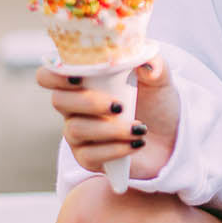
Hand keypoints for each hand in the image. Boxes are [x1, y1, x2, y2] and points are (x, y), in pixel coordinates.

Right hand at [36, 54, 179, 179]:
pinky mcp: (89, 158)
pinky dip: (115, 149)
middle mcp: (74, 107)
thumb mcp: (160, 78)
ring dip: (109, 129)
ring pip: (76, 129)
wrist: (172, 137)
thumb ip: (155, 64)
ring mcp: (79, 134)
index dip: (55, 75)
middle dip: (88, 102)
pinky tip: (137, 143)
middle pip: (58, 101)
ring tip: (139, 128)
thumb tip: (148, 64)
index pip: (49, 75)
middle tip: (118, 105)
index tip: (79, 77)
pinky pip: (89, 155)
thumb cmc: (157, 102)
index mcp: (84, 81)